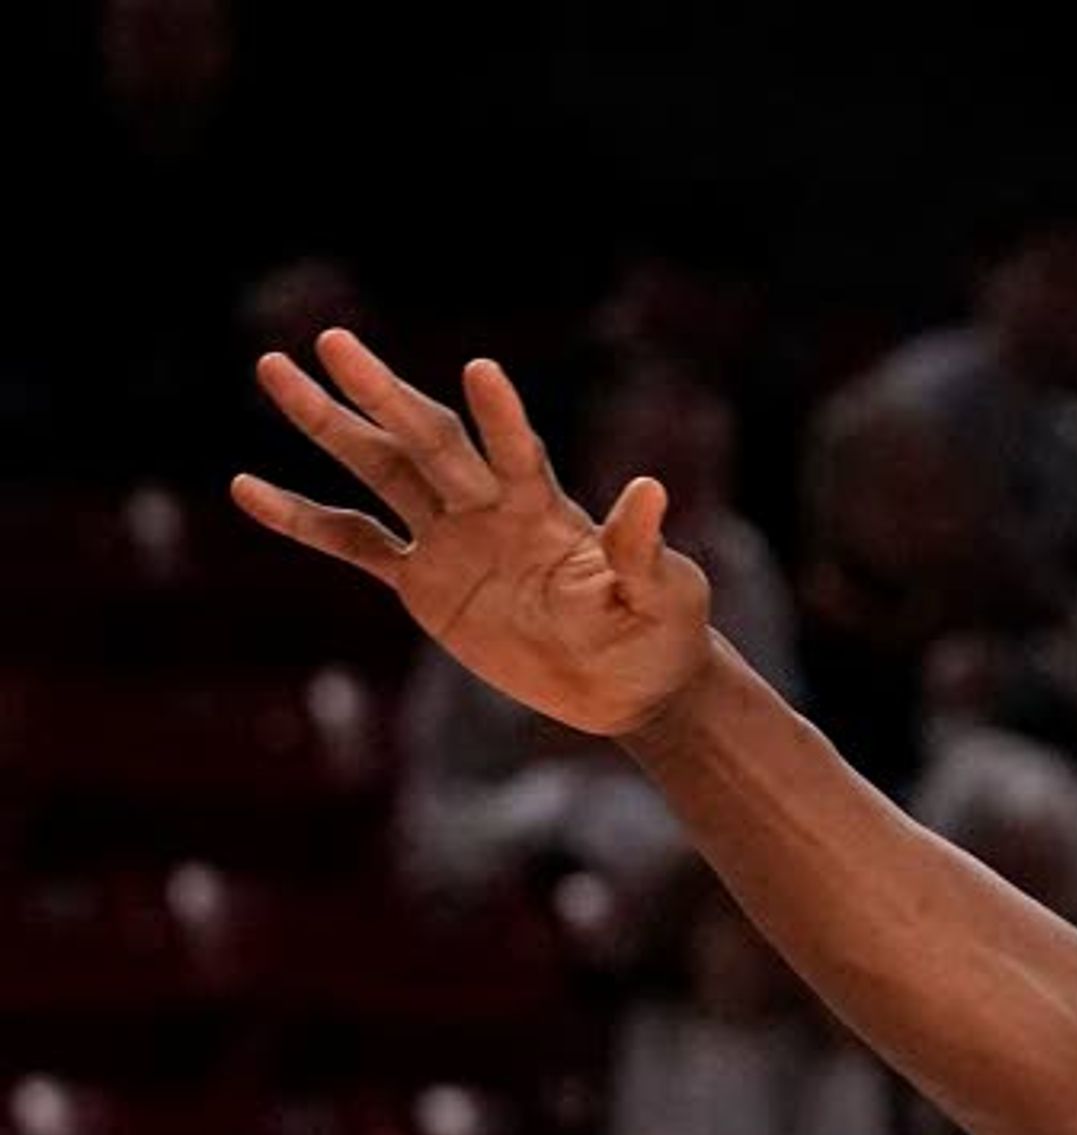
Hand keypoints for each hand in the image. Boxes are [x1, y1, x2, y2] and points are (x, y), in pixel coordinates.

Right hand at [232, 329, 715, 736]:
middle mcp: (490, 508)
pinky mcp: (424, 584)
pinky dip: (303, 519)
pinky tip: (246, 485)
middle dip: (382, 395)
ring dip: (329, 425)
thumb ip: (642, 549)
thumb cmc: (660, 633)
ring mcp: (452, 540)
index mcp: (546, 508)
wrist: (627, 685)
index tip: (481, 371)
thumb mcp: (665, 596)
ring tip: (273, 369)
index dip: (501, 418)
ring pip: (379, 470)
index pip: (518, 452)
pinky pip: (353, 544)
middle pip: (428, 443)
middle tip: (331, 341)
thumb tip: (649, 490)